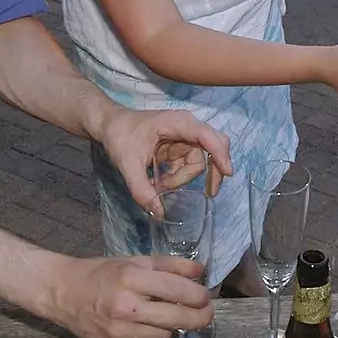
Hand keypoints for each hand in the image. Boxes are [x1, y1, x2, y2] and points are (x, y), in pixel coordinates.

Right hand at [41, 255, 211, 337]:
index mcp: (131, 278)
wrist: (62, 294)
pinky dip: (154, 333)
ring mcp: (121, 331)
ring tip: (171, 313)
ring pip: (167, 334)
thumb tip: (200, 272)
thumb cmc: (100, 273)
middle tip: (207, 313)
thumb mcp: (133, 261)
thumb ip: (169, 265)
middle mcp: (127, 307)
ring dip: (174, 324)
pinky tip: (146, 322)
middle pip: (178, 318)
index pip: (178, 290)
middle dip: (200, 317)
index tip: (206, 296)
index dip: (199, 296)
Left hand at [99, 106, 232, 210]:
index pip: (206, 136)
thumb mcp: (127, 164)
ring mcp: (184, 136)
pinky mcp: (180, 145)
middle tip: (209, 193)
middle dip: (212, 171)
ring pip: (200, 160)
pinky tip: (163, 182)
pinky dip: (180, 176)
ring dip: (185, 177)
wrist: (110, 125)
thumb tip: (159, 213)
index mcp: (176, 123)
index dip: (220, 153)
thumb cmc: (119, 136)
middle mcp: (186, 126)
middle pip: (213, 147)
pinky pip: (189, 163)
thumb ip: (142, 189)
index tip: (227, 172)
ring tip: (162, 186)